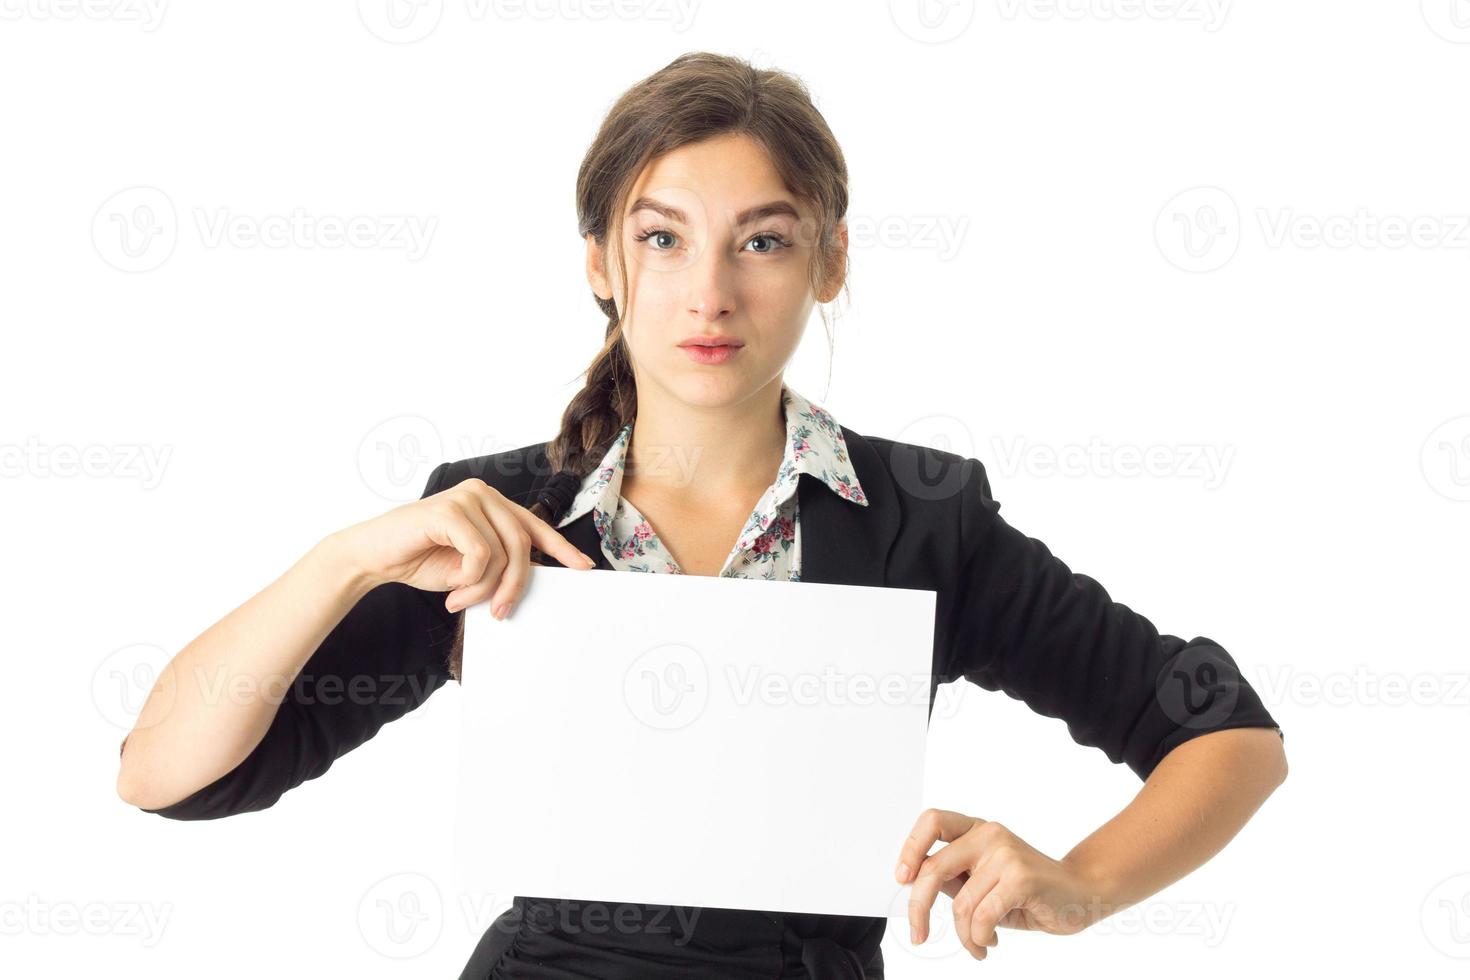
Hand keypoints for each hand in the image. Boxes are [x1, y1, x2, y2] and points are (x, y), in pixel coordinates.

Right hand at [332, 477, 596, 617]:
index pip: (534, 526)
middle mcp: (483, 494)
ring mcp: (468, 497)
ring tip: (460, 601)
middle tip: (499, 612)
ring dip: (484, 588)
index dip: (561, 548)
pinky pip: (480, 554)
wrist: (374, 556)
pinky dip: (469, 581)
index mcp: (491, 505)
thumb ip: (498, 565)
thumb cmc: (421, 559)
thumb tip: (530, 582)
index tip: (584, 567)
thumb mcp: (469, 567)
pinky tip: (451, 591)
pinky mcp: (451, 509)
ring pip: (503, 553)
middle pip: (522, 544)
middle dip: (514, 585)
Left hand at [894, 808, 1106, 959]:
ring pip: (961, 904)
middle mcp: (989, 834)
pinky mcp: (1021, 876)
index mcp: (976, 829)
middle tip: (919, 935)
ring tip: (978, 945)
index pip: (932, 821)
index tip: (902, 879)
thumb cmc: (1028, 891)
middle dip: (920, 907)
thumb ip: (954, 878)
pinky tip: (991, 944)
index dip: (910, 848)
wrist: (1082, 893)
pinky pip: (982, 916)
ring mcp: (1006, 852)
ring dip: (965, 935)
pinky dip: (980, 939)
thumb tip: (913, 886)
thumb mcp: (983, 882)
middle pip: (934, 867)